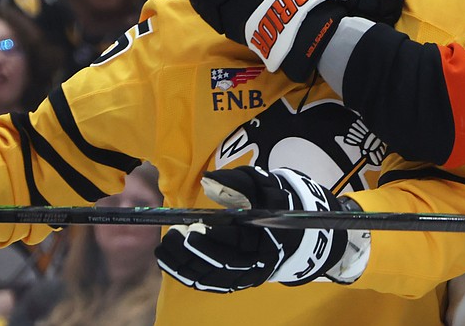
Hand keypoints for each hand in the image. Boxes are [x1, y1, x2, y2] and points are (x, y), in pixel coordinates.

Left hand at [155, 166, 347, 292]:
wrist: (299, 229)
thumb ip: (239, 182)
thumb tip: (209, 180)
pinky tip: (174, 265)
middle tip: (173, 238)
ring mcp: (251, 274)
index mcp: (268, 235)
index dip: (212, 238)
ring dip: (187, 267)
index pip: (237, 241)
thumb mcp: (265, 185)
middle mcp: (260, 260)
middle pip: (223, 264)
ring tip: (164, 252)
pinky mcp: (242, 280)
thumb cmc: (278, 201)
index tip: (190, 227)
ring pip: (215, 277)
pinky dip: (193, 276)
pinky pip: (215, 283)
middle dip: (194, 253)